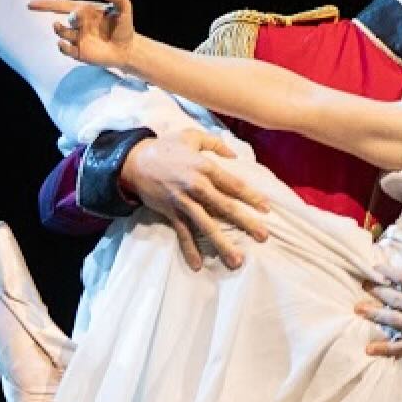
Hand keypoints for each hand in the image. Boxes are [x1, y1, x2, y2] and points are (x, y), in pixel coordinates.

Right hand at [28, 0, 134, 65]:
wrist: (128, 49)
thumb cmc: (123, 27)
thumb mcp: (124, 8)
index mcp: (84, 10)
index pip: (61, 5)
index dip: (46, 4)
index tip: (31, 4)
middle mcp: (78, 24)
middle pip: (67, 18)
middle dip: (70, 18)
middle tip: (76, 19)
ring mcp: (78, 39)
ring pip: (63, 33)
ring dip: (60, 30)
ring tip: (60, 27)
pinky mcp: (80, 53)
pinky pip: (67, 50)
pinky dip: (62, 47)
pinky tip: (62, 43)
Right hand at [120, 129, 271, 270]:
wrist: (134, 161)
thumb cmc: (166, 147)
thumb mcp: (191, 136)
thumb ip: (215, 143)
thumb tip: (234, 155)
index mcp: (204, 167)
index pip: (233, 184)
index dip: (251, 196)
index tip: (266, 209)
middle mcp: (196, 186)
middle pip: (225, 206)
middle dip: (246, 222)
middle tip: (263, 237)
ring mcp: (183, 201)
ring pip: (206, 225)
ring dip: (222, 243)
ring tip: (236, 260)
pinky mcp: (171, 212)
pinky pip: (182, 233)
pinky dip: (189, 249)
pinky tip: (197, 265)